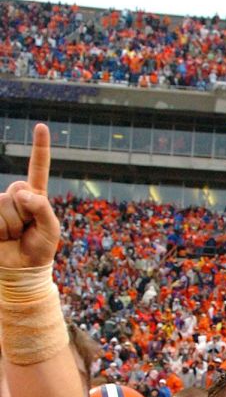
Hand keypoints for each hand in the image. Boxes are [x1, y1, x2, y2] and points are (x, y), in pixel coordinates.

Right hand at [0, 124, 59, 268]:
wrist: (20, 269)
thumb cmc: (38, 249)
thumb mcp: (50, 230)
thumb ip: (42, 209)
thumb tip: (21, 193)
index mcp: (35, 195)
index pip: (38, 168)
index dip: (40, 148)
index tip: (41, 127)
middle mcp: (15, 195)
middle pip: (16, 192)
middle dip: (22, 216)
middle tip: (24, 231)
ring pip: (2, 206)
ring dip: (9, 226)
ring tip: (12, 236)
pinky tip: (0, 237)